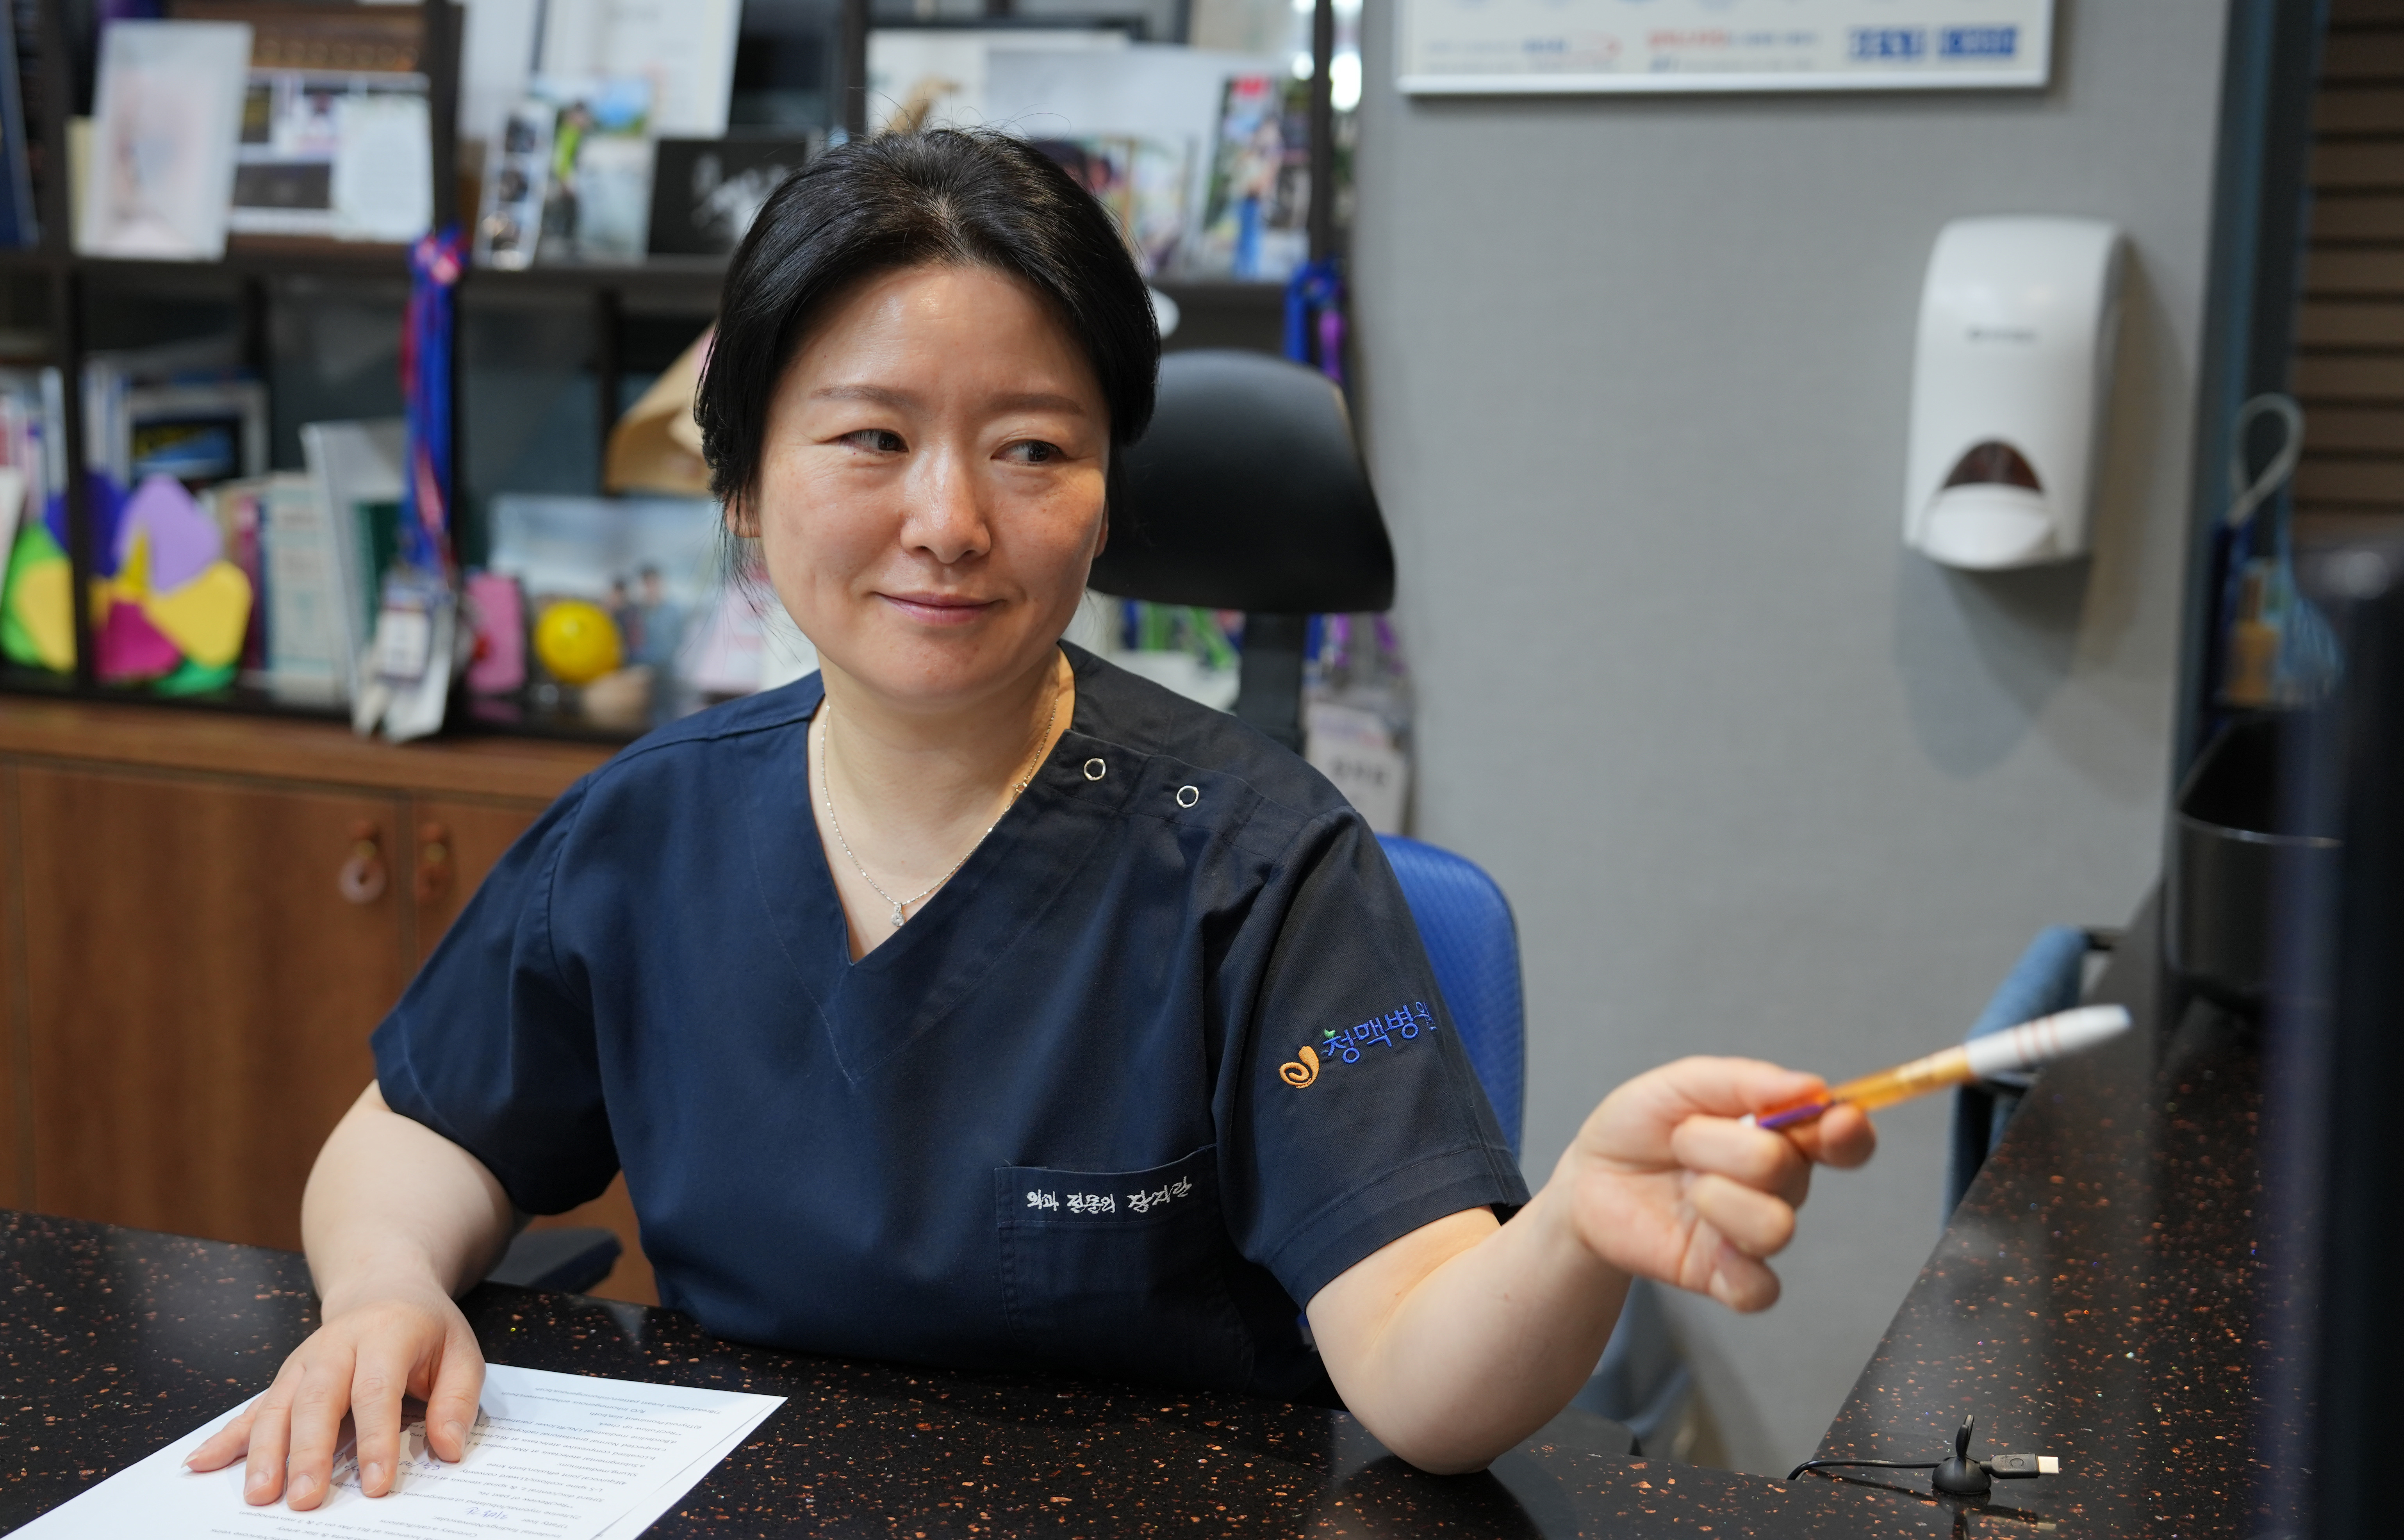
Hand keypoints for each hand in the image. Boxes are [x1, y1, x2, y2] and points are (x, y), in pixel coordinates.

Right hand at [184, 1280, 484, 1508]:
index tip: (374, 1485)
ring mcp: (302, 1362)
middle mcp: (335, 1346)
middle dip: (309, 1453)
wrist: (383, 1285)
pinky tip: (200, 1463)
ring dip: (265, 1452)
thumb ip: (457, 1401)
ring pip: (277, 1407)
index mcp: (385, 1335)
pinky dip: (227, 1438)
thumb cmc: (426, 1328)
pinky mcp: (283, 1378)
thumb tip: (450, 1450)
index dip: (375, 1440)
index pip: (376, 1391)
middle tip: (305, 1499)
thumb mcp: (461, 1351)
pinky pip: (252, 1409)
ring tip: (260, 1495)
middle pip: (317, 1400)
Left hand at [1556, 1057, 1875, 1311]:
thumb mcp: (1679, 1084)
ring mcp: (1753, 1233)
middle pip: (1788, 1171)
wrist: (1588, 1178)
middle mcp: (1778, 1186)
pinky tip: (1705, 1243)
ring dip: (1720, 1198)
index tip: (1835, 1120)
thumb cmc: (1639, 1125)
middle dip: (1725, 1146)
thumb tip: (1812, 1087)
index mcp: (1778, 1134)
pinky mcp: (1726, 1276)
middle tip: (1682, 1138)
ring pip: (1777, 1227)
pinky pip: (1761, 1289)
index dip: (1849, 1133)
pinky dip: (1738, 1270)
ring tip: (1685, 1187)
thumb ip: (1742, 1080)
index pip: (1842, 1139)